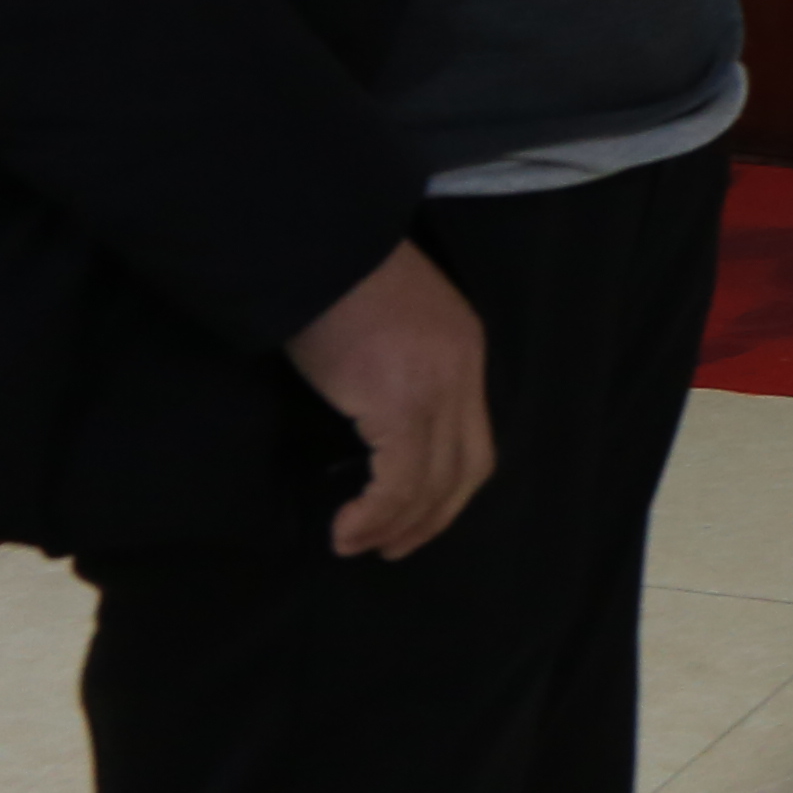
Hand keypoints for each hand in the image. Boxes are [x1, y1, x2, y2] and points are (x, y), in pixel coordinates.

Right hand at [288, 239, 495, 561]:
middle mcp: (463, 371)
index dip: (449, 485)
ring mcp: (437, 389)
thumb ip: (398, 369)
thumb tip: (376, 422)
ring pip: (432, 482)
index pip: (474, 436)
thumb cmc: (338, 279)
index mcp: (465, 348)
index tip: (416, 514)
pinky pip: (399, 480)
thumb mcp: (389, 324)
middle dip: (432, 517)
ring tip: (357, 544)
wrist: (318, 245)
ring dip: (396, 524)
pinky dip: (377, 513)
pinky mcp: (400, 404)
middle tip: (392, 546)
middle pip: (468, 468)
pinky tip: (349, 528)